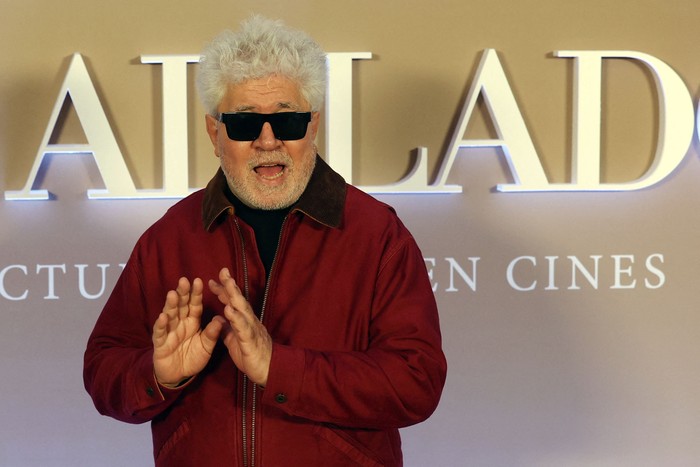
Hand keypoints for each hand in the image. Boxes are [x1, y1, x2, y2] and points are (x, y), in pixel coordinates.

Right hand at [152, 277, 224, 386]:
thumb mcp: (206, 346)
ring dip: (170, 305)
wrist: (179, 375)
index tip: (199, 281)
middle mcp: (180, 323)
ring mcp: (169, 332)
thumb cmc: (193, 357)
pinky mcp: (160, 343)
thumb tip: (221, 320)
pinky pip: (160, 333)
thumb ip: (212, 334)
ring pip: (169, 316)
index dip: (196, 294)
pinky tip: (163, 317)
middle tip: (184, 280)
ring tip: (173, 294)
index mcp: (192, 321)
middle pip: (181, 306)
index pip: (194, 305)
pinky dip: (161, 325)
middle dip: (182, 293)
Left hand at [209, 268, 271, 385]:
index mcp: (244, 321)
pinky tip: (228, 310)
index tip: (212, 281)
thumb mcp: (235, 341)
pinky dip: (236, 318)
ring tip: (226, 284)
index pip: (233, 302)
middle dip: (230, 285)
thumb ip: (228, 328)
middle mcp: (249, 321)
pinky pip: (243, 328)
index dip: (224, 291)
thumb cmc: (252, 356)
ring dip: (234, 296)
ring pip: (242, 310)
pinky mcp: (251, 340)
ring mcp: (251, 329)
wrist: (269, 371)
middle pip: (239, 300)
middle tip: (222, 271)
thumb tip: (219, 316)